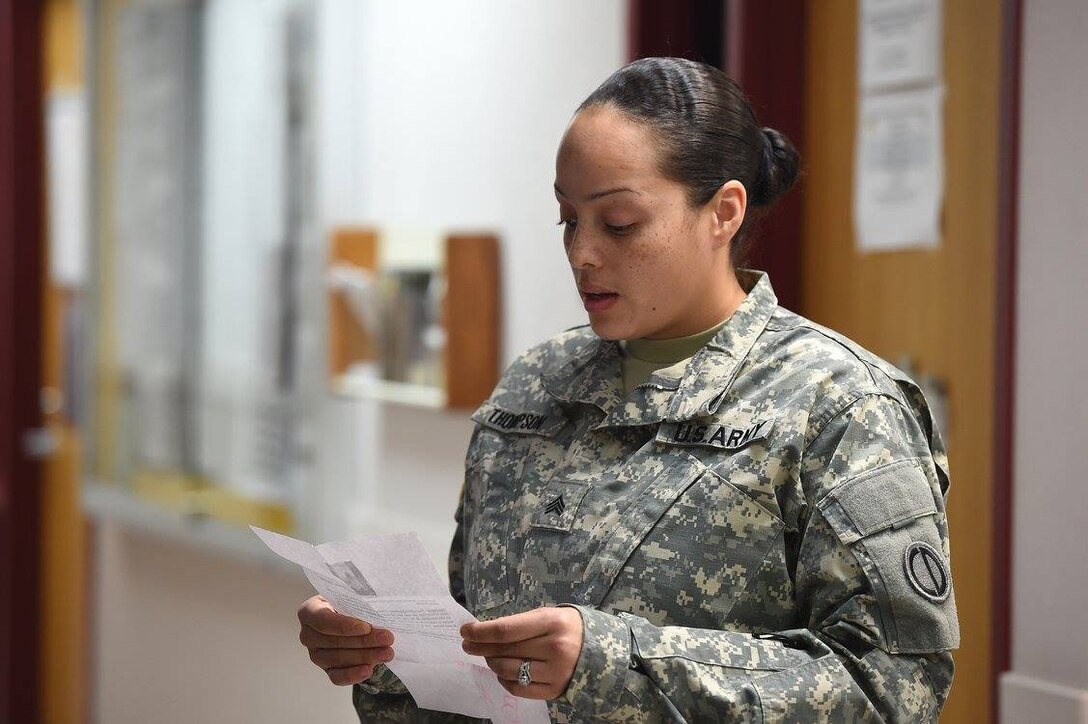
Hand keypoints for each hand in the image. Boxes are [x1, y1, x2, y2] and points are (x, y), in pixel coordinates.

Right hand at [297, 595, 394, 685]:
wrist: (352, 616)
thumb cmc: (351, 602)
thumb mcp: (352, 595)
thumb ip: (358, 602)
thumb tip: (376, 612)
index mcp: (310, 611)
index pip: (323, 620)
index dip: (344, 626)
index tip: (366, 628)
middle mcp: (308, 634)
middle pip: (334, 641)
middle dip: (364, 641)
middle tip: (387, 638)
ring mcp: (316, 654)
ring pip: (338, 659)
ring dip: (365, 656)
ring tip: (387, 653)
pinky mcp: (326, 669)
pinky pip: (337, 677)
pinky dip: (353, 675)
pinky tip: (369, 670)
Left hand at [460, 607, 583, 699]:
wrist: (602, 650)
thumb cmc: (568, 627)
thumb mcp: (548, 616)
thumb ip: (520, 624)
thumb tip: (485, 633)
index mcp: (552, 622)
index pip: (506, 630)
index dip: (481, 632)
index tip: (465, 630)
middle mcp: (554, 648)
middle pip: (505, 651)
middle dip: (481, 647)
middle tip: (468, 644)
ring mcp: (555, 672)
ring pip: (509, 670)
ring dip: (492, 663)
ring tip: (488, 656)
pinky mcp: (554, 691)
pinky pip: (518, 688)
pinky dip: (505, 680)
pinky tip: (502, 672)